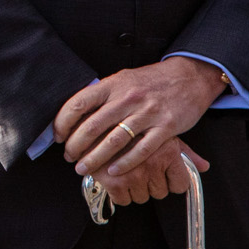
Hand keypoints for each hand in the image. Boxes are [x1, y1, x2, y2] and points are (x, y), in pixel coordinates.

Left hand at [55, 57, 224, 193]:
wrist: (189, 77)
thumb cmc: (151, 81)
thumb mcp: (123, 80)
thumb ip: (102, 95)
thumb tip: (75, 112)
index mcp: (113, 84)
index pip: (79, 103)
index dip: (64, 122)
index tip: (58, 136)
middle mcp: (128, 98)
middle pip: (93, 126)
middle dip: (76, 146)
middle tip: (69, 157)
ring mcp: (147, 113)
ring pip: (114, 141)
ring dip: (95, 158)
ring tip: (84, 168)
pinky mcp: (165, 127)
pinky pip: (141, 150)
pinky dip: (125, 163)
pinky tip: (113, 171)